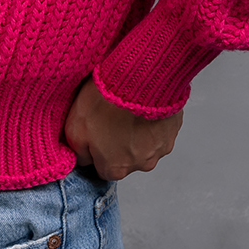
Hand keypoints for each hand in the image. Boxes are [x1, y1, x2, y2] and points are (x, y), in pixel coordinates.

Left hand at [63, 76, 182, 180]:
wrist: (139, 80)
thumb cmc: (106, 103)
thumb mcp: (75, 130)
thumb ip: (78, 152)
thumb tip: (82, 158)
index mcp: (116, 169)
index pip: (102, 168)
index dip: (95, 149)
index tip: (94, 132)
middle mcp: (141, 164)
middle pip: (124, 158)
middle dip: (116, 141)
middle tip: (109, 117)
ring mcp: (160, 147)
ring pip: (143, 143)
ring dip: (135, 130)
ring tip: (125, 108)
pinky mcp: (172, 129)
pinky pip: (158, 128)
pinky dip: (149, 119)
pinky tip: (139, 103)